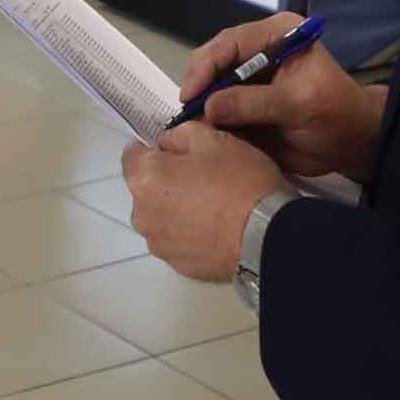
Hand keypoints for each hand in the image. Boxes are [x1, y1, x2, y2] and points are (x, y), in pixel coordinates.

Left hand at [122, 122, 291, 284]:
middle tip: (204, 177)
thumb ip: (180, 134)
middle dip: (167, 180)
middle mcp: (141, 214)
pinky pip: (178, 241)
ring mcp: (158, 244)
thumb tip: (167, 144)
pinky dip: (190, 233)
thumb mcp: (213, 139)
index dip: (154, 148)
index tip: (177, 150)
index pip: (132, 155)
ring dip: (177, 208)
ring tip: (214, 206)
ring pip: (162, 217)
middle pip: (147, 189)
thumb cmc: (239, 180)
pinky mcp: (178, 265)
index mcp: (144, 179)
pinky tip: (218, 229)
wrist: (267, 235)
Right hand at [176, 15, 383, 181]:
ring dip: (200, 108)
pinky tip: (202, 137)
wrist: (352, 144)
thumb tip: (209, 107)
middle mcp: (257, 52)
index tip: (191, 94)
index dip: (206, 66)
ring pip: (211, 89)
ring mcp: (249, 80)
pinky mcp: (244, 106)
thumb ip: (255, 103)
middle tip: (187, 115)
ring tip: (191, 129)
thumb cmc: (336, 114)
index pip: (229, 42)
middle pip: (213, 62)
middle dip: (199, 87)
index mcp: (275, 36)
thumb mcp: (299, 103)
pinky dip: (208, 124)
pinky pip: (217, 112)